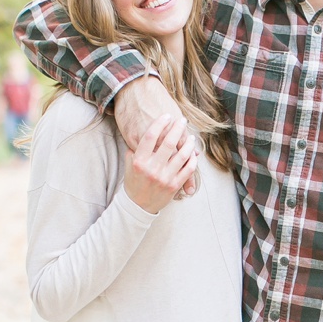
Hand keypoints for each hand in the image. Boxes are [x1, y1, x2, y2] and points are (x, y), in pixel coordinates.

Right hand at [114, 76, 198, 197]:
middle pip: (168, 142)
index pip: (150, 136)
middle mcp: (152, 169)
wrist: (138, 206)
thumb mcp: (129, 165)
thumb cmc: (133, 182)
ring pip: (182, 155)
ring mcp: (165, 178)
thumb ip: (135, 149)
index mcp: (139, 161)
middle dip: (177, 128)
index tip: (166, 116)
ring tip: (190, 136)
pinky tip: (193, 153)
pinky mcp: (174, 186)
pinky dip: (193, 160)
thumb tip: (143, 132)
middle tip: (182, 120)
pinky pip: (188, 169)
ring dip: (188, 143)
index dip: (160, 123)